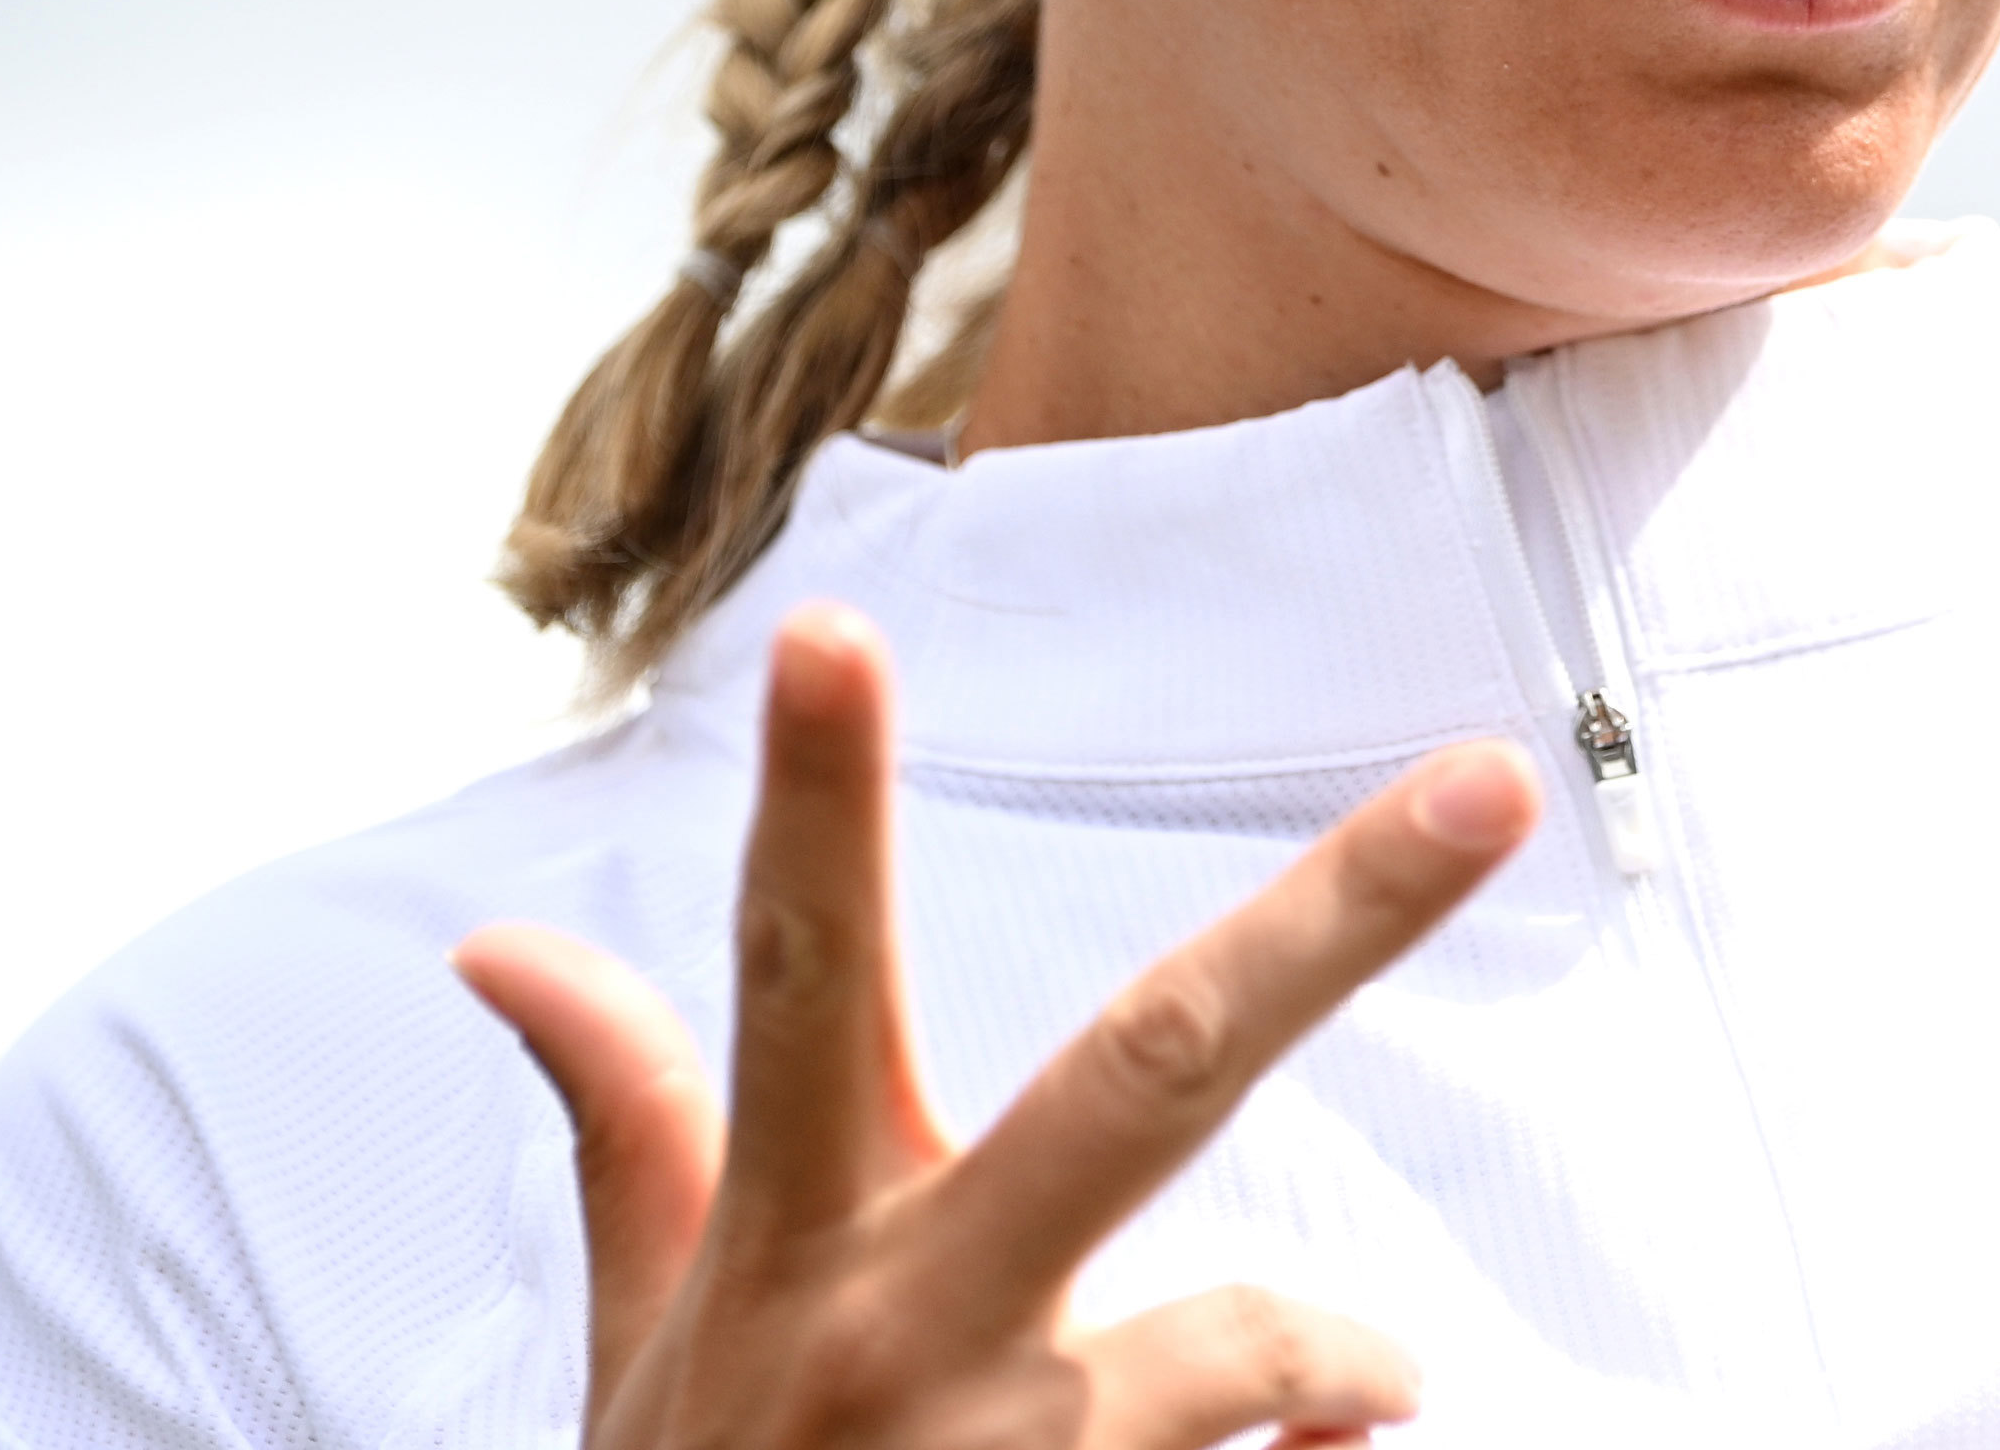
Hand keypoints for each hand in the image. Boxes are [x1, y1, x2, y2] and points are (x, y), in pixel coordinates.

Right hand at [455, 604, 1542, 1449]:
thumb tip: (502, 945)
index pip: (796, 977)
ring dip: (1341, 1361)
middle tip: (1496, 777)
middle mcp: (903, 1333)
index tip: (830, 625)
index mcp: (793, 1239)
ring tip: (1371, 1387)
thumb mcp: (649, 1339)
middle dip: (1336, 918)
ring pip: (1253, 1348)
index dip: (811, 806)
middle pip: (1145, 1075)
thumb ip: (627, 1128)